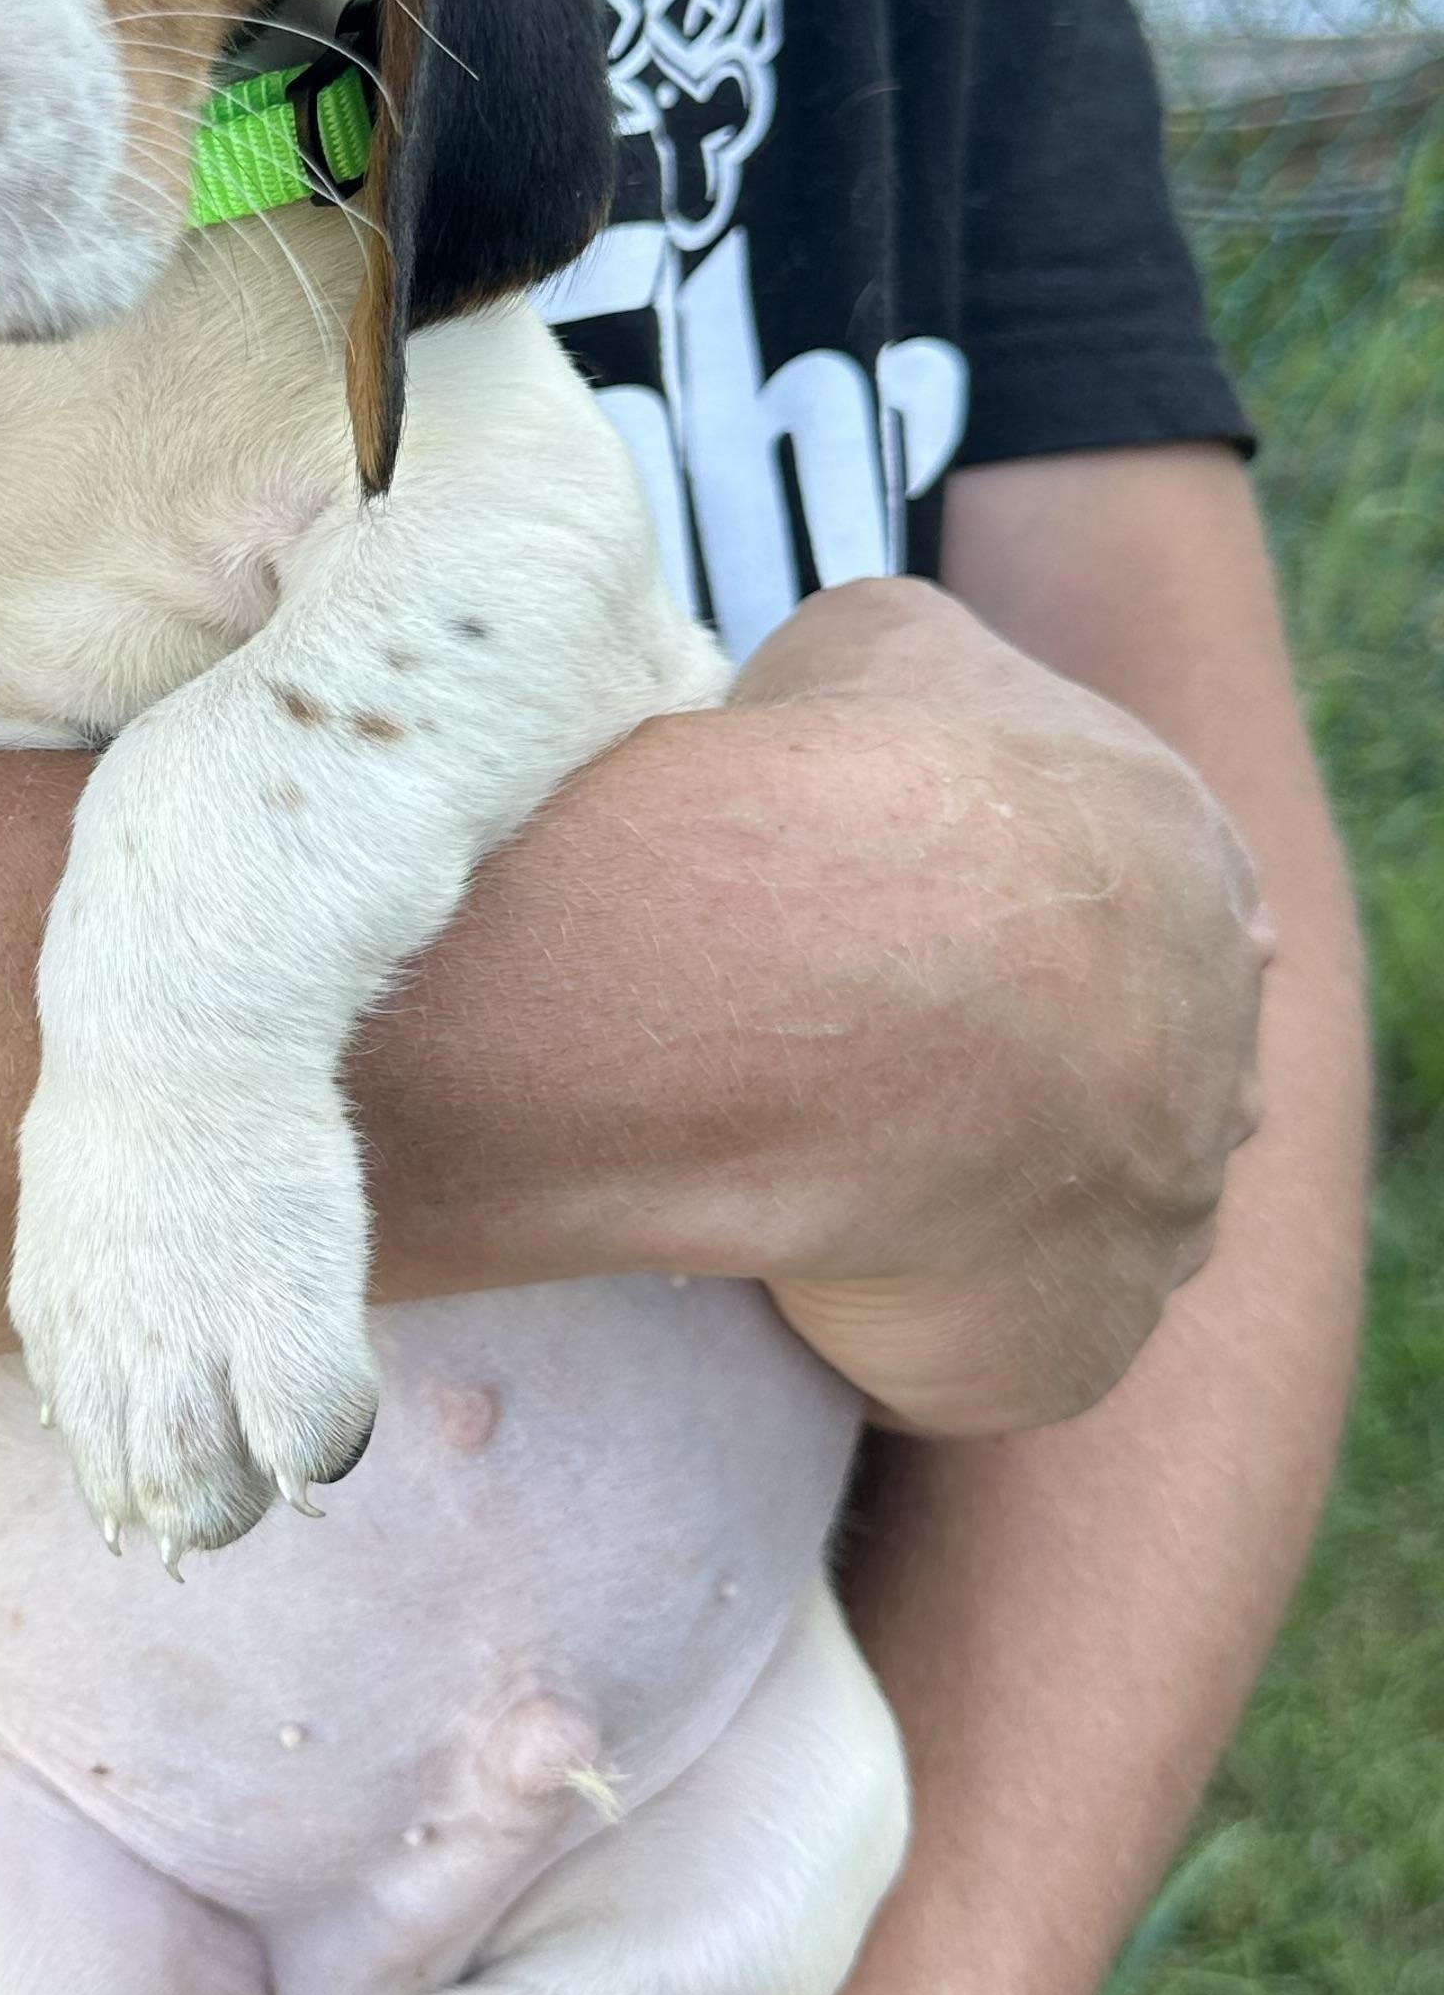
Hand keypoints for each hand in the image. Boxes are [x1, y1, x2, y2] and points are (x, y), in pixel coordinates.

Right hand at [724, 576, 1268, 1433]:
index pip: (1123, 898)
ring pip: (1049, 1219)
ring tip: (786, 1150)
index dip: (994, 915)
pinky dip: (875, 1307)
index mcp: (1180, 861)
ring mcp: (1157, 1213)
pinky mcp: (1068, 1351)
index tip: (883, 926)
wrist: (847, 978)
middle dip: (987, 1072)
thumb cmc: (857, 785)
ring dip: (940, 1200)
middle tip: (829, 1049)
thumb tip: (856, 734)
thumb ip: (911, 692)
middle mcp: (1210, 1047)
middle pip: (1105, 1071)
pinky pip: (962, 1339)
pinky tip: (782, 1243)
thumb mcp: (878, 643)